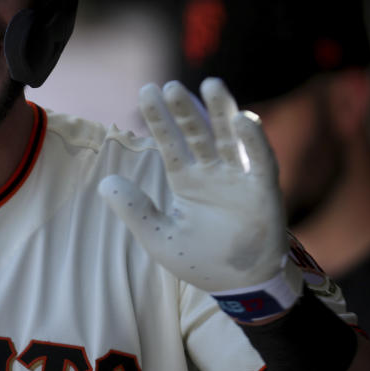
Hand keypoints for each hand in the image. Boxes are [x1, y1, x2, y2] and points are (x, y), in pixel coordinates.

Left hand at [99, 78, 291, 293]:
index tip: (146, 91)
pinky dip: (253, 139)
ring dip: (221, 111)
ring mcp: (239, 178)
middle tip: (169, 85)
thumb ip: (134, 210)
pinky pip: (260, 159)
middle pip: (197, 132)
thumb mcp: (159, 237)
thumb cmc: (201, 261)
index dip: (159, 118)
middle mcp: (212, 172)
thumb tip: (105, 183)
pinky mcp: (264, 190)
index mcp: (186, 180)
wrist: (239, 286)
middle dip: (185, 109)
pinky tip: (243, 118)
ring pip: (229, 137)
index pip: (169, 142)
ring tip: (211, 84)